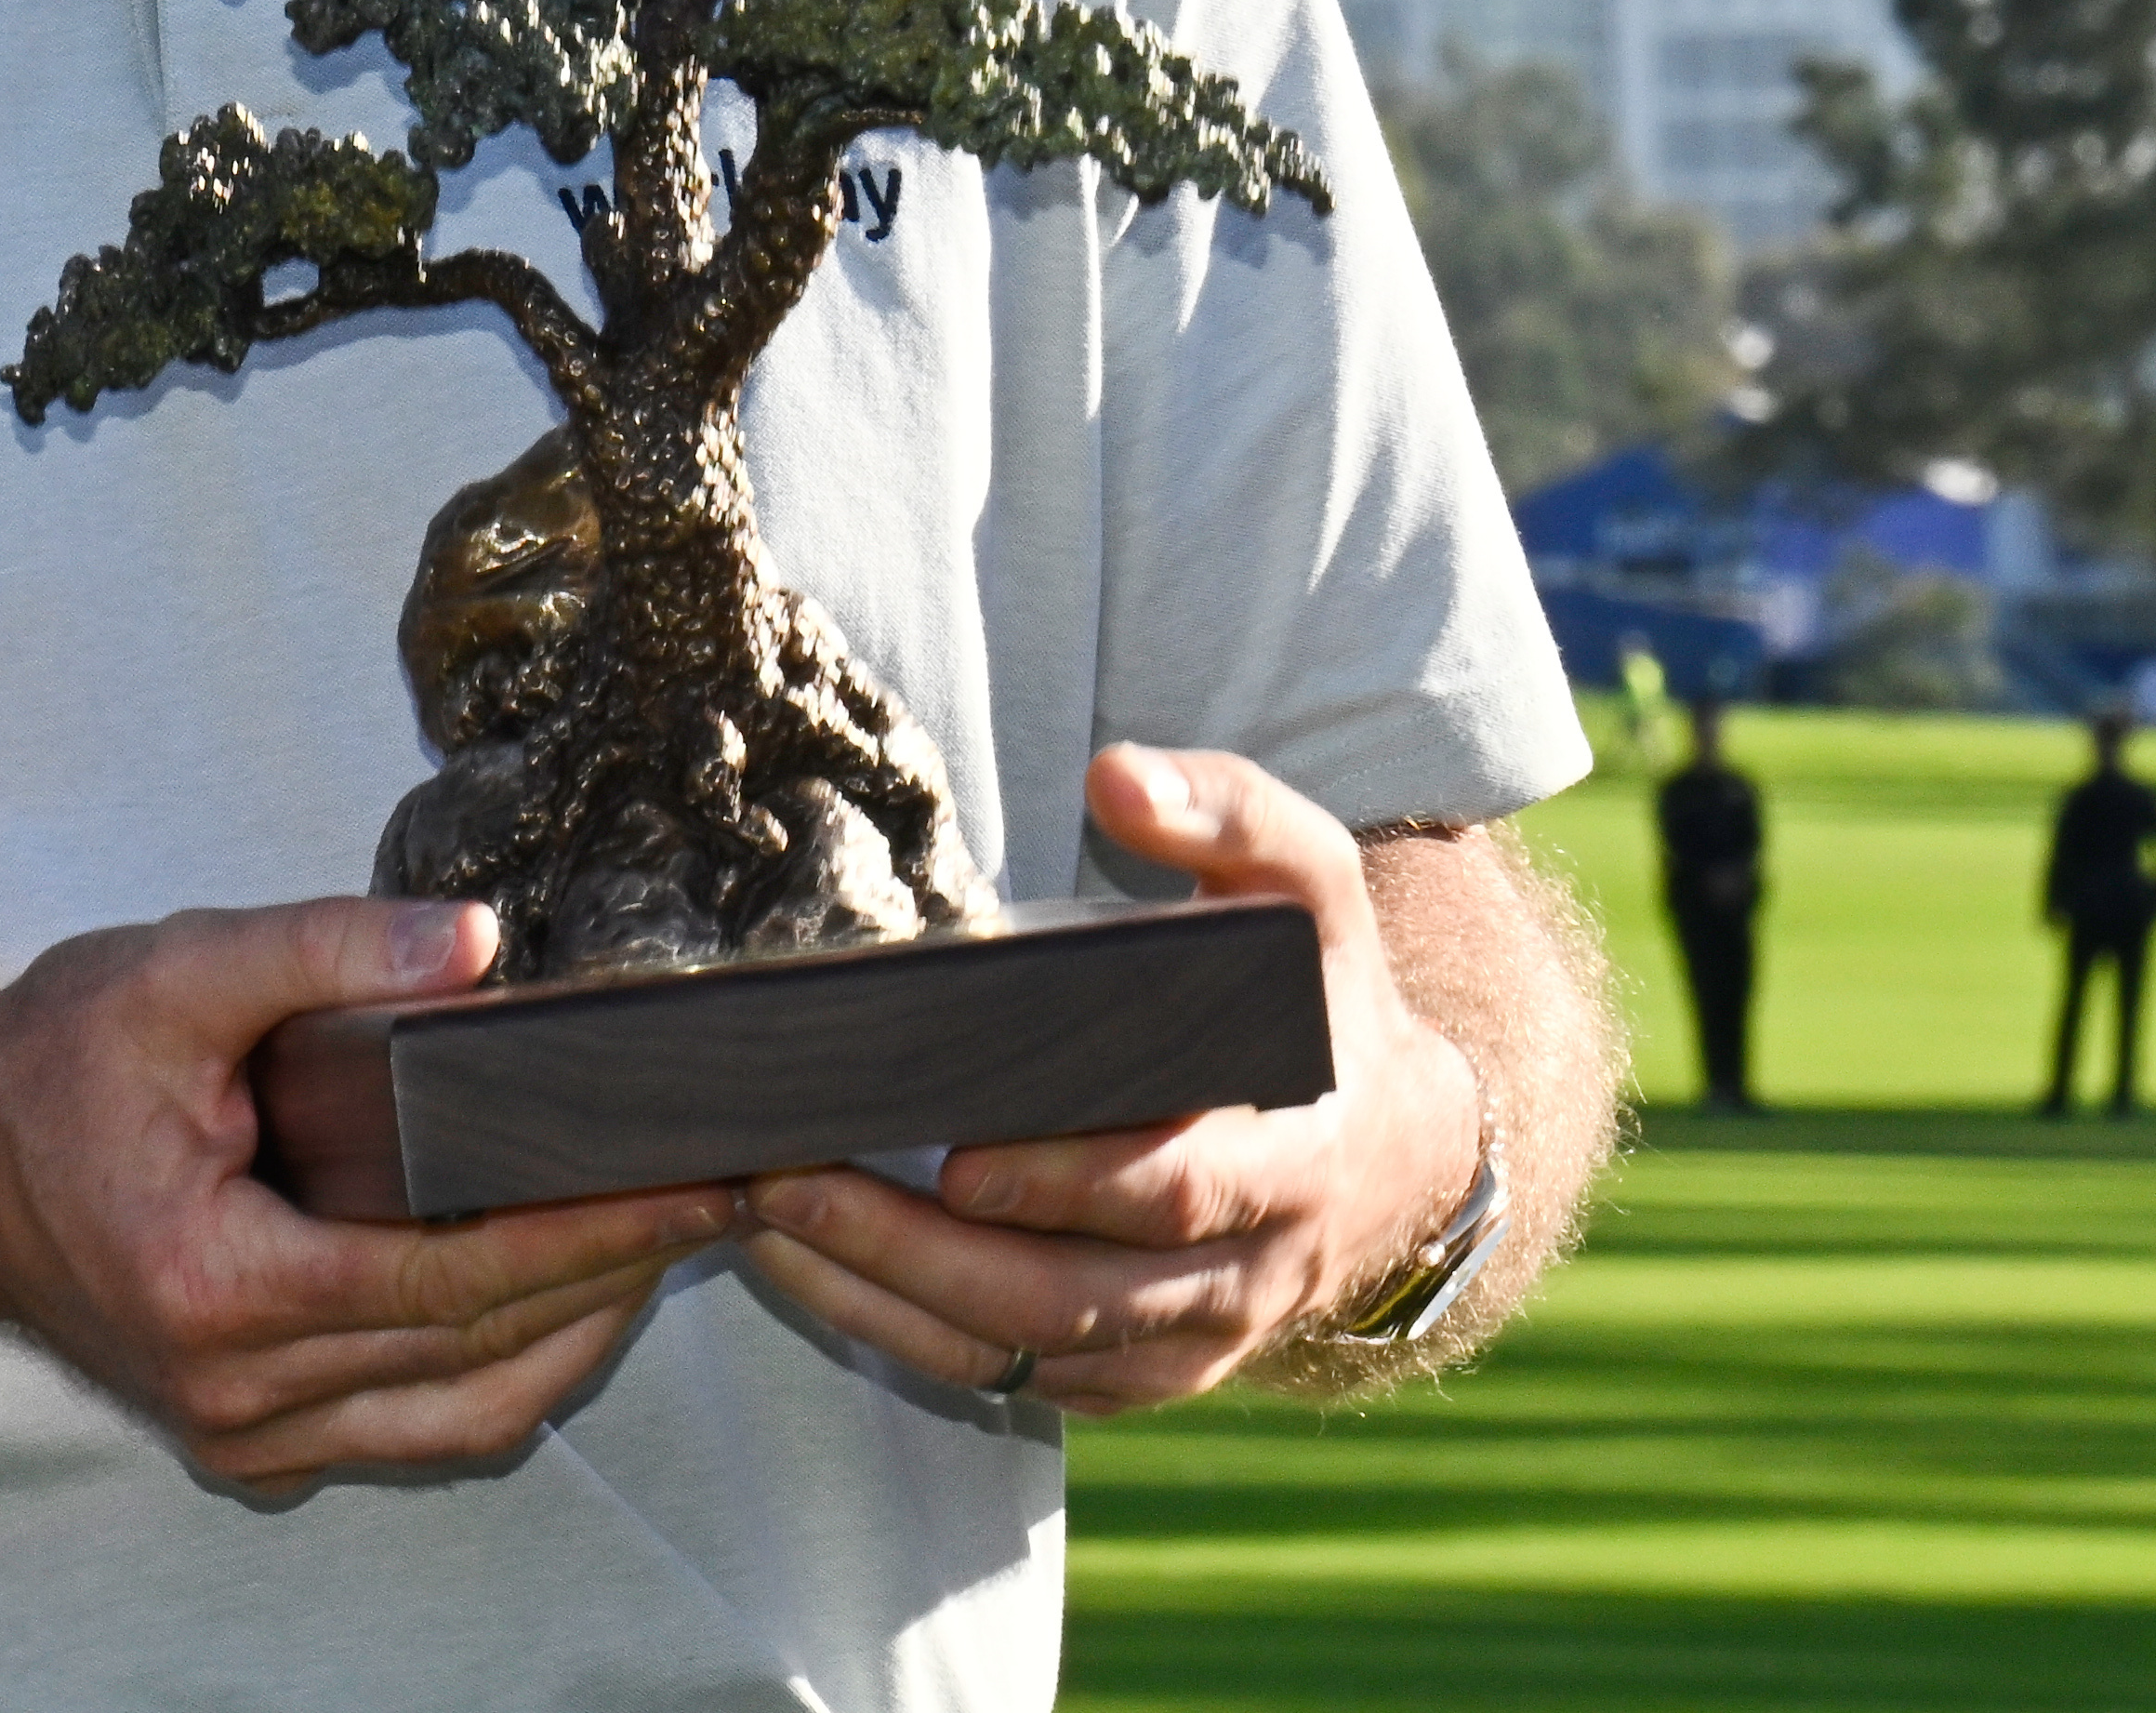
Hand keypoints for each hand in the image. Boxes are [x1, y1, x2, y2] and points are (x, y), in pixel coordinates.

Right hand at [0, 894, 734, 1490]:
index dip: (588, 1234)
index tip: (698, 1184)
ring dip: (577, 1338)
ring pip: (465, 1418)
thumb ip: (323, 949)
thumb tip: (477, 948)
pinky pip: (417, 1430)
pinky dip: (503, 1370)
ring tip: (664, 1242)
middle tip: (725, 1196)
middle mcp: (235, 1389)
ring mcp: (244, 1433)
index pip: (450, 1278)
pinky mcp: (252, 1439)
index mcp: (214, 1284)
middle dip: (616, 1276)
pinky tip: (562, 1292)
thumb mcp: (170, 972)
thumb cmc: (44, 1071)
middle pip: (478, 1354)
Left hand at [732, 744, 1480, 1414]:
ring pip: (1028, 1351)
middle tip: (792, 1184)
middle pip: (1073, 1296)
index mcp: (1296, 1157)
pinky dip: (910, 1338)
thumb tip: (1117, 775)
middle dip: (924, 1252)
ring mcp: (1193, 1338)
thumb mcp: (1308, 887)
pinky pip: (1018, 1381)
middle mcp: (1249, 1272)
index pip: (1176, 1192)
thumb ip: (1229, 814)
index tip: (957, 1157)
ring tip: (765, 1221)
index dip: (1069, 1182)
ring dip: (888, 1300)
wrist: (1390, 1149)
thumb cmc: (1321, 996)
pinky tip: (811, 1272)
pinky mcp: (1141, 1372)